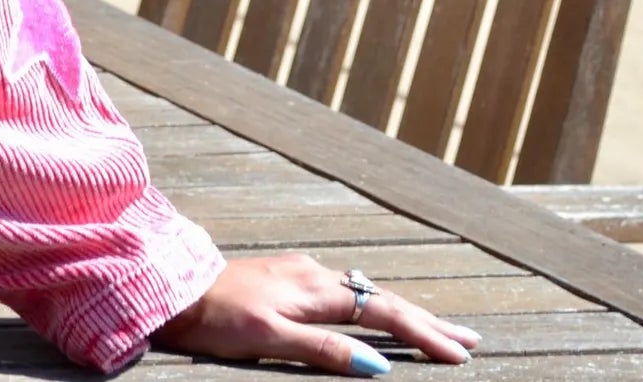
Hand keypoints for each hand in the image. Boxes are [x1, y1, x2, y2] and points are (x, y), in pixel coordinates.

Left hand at [152, 255, 483, 374]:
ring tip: (435, 329)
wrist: (173, 289)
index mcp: (315, 288)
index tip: (460, 355)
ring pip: (365, 295)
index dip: (423, 334)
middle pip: (382, 299)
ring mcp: (301, 276)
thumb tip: (378, 367)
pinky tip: (376, 314)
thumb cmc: (217, 317)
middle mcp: (314, 276)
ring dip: (403, 313)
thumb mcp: (270, 338)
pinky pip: (345, 295)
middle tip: (469, 340)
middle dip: (427, 321)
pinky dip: (373, 308)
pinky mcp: (287, 282)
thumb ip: (323, 349)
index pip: (383, 312)